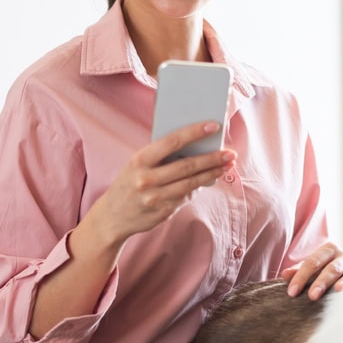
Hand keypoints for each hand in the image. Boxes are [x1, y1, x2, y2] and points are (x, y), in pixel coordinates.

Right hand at [86, 120, 235, 245]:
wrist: (112, 216)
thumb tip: (196, 148)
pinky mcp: (163, 212)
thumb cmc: (130, 183)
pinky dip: (199, 187)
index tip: (214, 126)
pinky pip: (186, 196)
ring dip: (212, 173)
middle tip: (230, 153)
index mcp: (139, 160)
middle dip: (212, 158)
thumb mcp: (138, 165)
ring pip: (191, 183)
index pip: (172, 142)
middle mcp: (146, 179)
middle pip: (187, 165)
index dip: (195, 132)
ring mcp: (154, 197)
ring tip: (226, 166)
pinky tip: (209, 179)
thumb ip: (162, 156)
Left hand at [280, 242, 342, 300]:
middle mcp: (342, 254)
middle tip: (311, 296)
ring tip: (333, 291)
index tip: (292, 293)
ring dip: (336, 282)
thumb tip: (284, 275)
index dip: (300, 277)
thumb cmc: (328, 276)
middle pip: (328, 267)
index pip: (311, 262)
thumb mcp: (312, 274)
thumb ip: (299, 273)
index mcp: (328, 250)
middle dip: (319, 282)